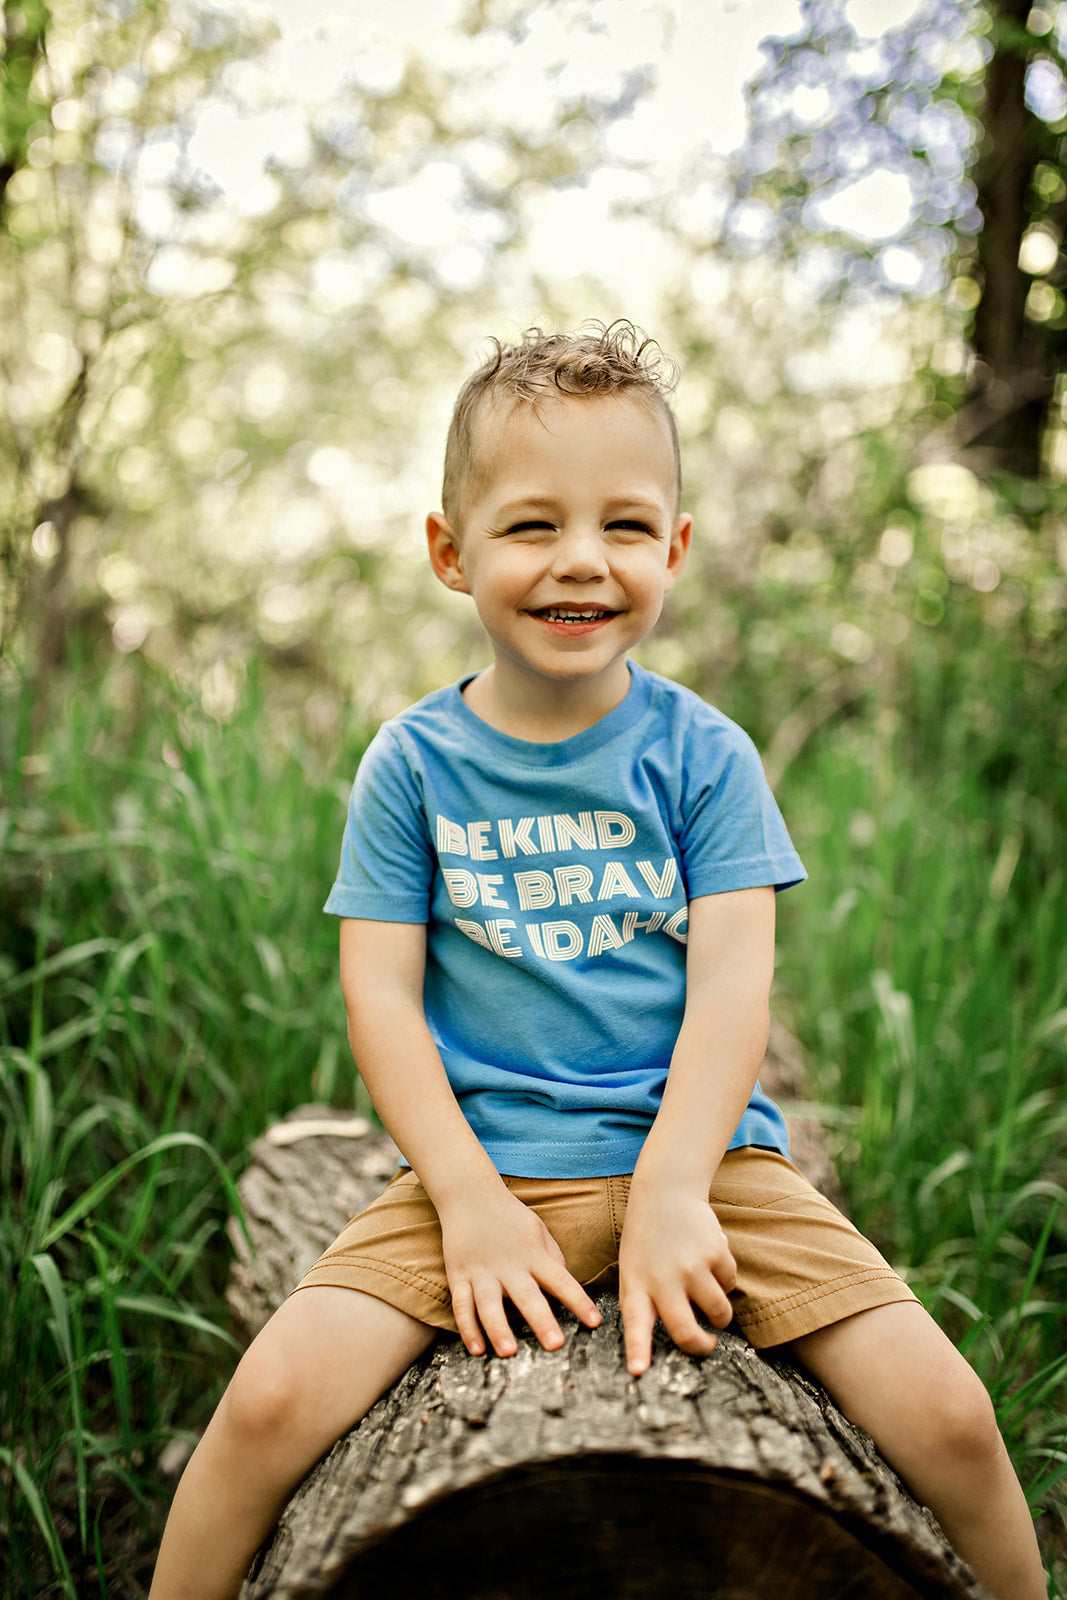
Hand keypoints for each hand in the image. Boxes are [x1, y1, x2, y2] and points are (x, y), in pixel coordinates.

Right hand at [439, 1186, 601, 1358]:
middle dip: (541, 1321)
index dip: (579, 1302)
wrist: (469, 1195)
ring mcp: (482, 1272)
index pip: (561, 1281)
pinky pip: (462, 1306)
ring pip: (490, 1305)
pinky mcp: (459, 1276)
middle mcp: (509, 1266)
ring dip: (499, 1329)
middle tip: (555, 1345)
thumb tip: (566, 1285)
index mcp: (533, 1255)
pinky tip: (477, 1349)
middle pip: (527, 1297)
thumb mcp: (538, 1231)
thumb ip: (553, 1258)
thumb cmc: (510, 1216)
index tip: (594, 1322)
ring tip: (509, 1351)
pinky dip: (467, 1329)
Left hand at [618, 1186, 736, 1376]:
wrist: (666, 1192)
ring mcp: (690, 1265)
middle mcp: (662, 1278)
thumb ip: (644, 1303)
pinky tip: (710, 1260)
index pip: (635, 1324)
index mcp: (637, 1285)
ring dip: (720, 1314)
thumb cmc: (647, 1241)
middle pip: (685, 1332)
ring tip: (709, 1298)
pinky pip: (730, 1283)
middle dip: (701, 1347)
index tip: (639, 1371)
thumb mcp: (633, 1270)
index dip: (638, 1349)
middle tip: (707, 1346)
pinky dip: (725, 1279)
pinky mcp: (715, 1252)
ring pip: (718, 1312)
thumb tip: (661, 1343)